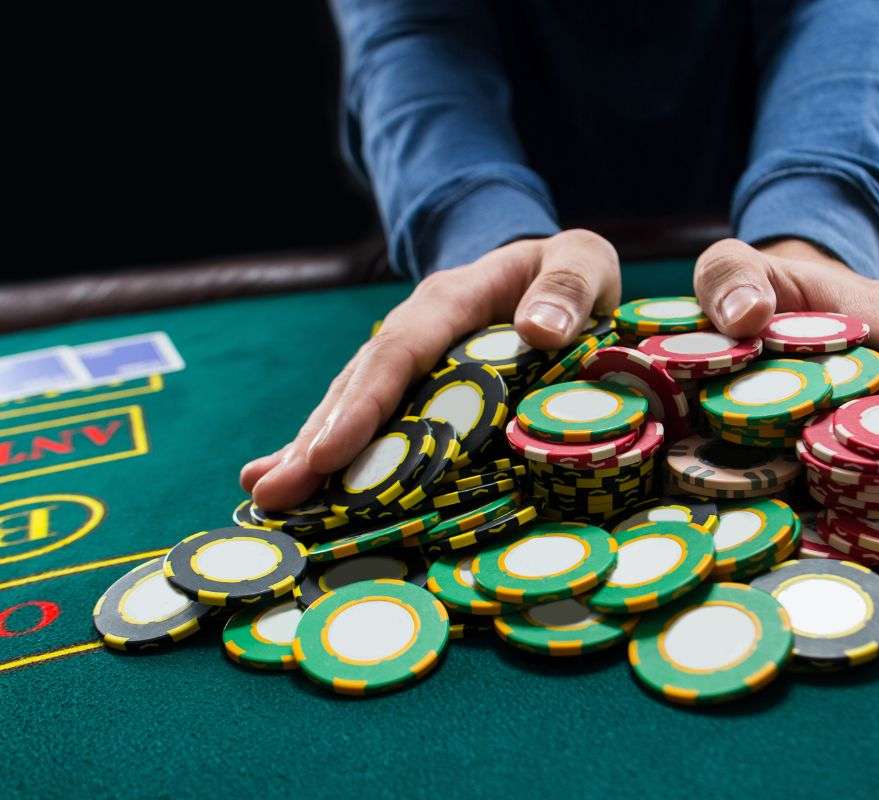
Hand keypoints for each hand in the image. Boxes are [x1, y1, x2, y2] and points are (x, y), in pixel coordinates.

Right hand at [241, 229, 620, 509]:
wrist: (555, 271)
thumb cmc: (570, 273)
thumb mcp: (584, 261)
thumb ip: (569, 289)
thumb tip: (540, 329)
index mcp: (452, 300)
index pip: (401, 353)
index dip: (365, 404)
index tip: (328, 453)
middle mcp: (416, 331)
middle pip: (358, 386)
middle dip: (315, 442)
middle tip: (272, 495)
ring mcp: (410, 362)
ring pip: (350, 406)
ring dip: (309, 454)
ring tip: (267, 500)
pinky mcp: (416, 390)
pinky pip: (371, 423)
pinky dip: (335, 457)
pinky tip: (299, 495)